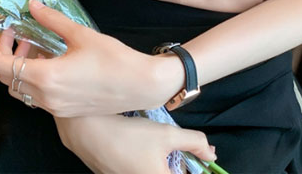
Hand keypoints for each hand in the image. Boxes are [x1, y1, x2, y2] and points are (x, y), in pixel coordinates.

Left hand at [0, 0, 185, 116]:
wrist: (140, 85)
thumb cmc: (113, 58)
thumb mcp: (80, 34)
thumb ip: (51, 20)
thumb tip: (32, 5)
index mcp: (45, 77)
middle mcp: (44, 97)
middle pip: (6, 78)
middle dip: (2, 52)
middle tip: (14, 31)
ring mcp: (53, 107)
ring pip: (20, 88)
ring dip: (17, 65)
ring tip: (32, 43)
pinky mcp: (64, 110)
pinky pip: (35, 94)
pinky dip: (32, 75)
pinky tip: (48, 58)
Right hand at [54, 113, 216, 173]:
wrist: (90, 132)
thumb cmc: (130, 135)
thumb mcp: (167, 134)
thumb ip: (194, 142)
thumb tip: (211, 153)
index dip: (194, 168)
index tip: (197, 160)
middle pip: (169, 173)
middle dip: (176, 165)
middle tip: (178, 151)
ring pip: (154, 171)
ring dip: (160, 164)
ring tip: (155, 148)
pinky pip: (139, 171)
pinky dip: (145, 163)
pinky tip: (139, 149)